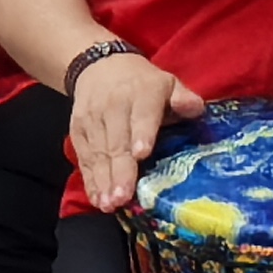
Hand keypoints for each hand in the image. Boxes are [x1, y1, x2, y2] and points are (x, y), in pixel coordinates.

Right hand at [66, 51, 206, 211]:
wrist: (99, 67)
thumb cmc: (142, 84)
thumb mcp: (167, 82)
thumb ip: (183, 97)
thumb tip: (194, 108)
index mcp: (141, 94)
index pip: (142, 115)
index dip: (141, 134)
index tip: (141, 154)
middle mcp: (113, 107)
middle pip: (116, 141)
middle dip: (119, 170)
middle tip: (123, 196)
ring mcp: (92, 121)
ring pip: (98, 153)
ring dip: (103, 180)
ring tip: (111, 204)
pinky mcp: (78, 132)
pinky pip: (84, 158)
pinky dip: (90, 181)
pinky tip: (98, 199)